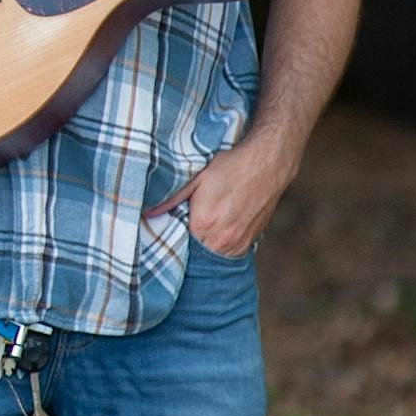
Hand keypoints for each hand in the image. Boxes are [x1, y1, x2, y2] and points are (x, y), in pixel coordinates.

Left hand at [150, 132, 295, 257]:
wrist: (267, 163)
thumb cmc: (231, 166)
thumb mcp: (196, 178)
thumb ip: (171, 198)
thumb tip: (148, 211)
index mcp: (203, 225)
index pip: (178, 242)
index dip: (173, 235)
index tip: (170, 227)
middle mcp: (221, 240)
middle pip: (196, 251)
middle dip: (188, 240)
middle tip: (186, 223)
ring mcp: (239, 244)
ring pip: (214, 252)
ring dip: (207, 243)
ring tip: (205, 224)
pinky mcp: (252, 242)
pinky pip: (231, 250)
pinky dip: (222, 242)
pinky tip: (220, 226)